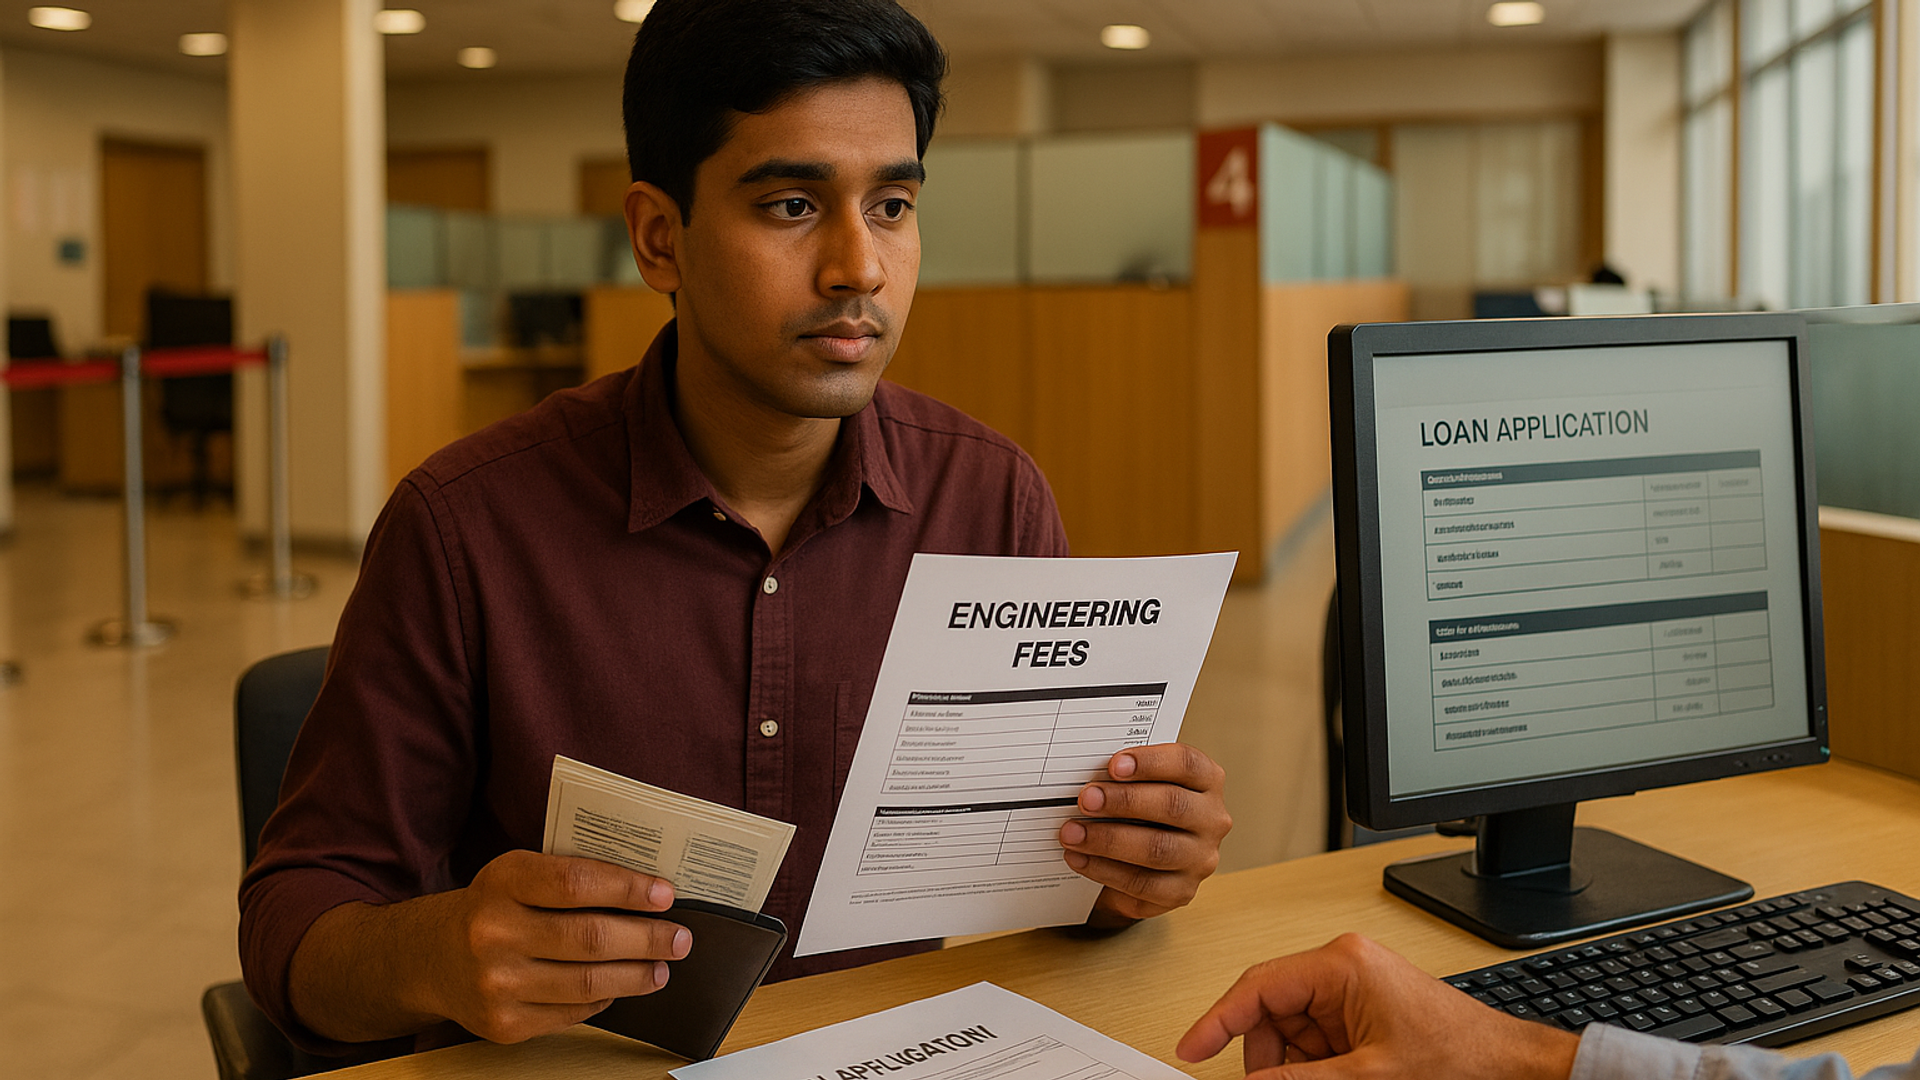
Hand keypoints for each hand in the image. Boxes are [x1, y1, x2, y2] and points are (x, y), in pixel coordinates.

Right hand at [424, 850, 688, 1042]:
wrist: (429, 957)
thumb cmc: (490, 908)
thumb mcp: (517, 875)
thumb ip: (570, 879)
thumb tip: (646, 895)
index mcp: (502, 882)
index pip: (577, 883)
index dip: (628, 888)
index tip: (665, 894)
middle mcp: (494, 933)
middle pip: (591, 938)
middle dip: (647, 939)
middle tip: (680, 938)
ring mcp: (497, 984)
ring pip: (588, 982)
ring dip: (636, 975)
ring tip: (661, 967)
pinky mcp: (503, 1024)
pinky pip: (572, 1012)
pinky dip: (604, 999)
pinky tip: (619, 987)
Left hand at [1059, 743, 1230, 925]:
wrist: (1142, 863)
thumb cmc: (1140, 813)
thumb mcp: (1140, 787)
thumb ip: (1126, 778)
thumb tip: (1090, 778)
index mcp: (1207, 782)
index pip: (1187, 764)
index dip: (1151, 762)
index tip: (1113, 765)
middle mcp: (1212, 820)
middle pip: (1173, 805)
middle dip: (1124, 801)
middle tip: (1086, 799)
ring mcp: (1200, 859)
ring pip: (1157, 849)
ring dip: (1108, 839)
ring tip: (1072, 833)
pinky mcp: (1181, 892)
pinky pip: (1142, 883)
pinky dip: (1104, 870)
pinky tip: (1079, 858)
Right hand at [1176, 933, 1580, 1079]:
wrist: (1512, 1068)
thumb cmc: (1461, 1058)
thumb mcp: (1367, 1077)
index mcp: (1343, 964)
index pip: (1258, 986)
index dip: (1217, 1020)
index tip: (1190, 1048)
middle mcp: (1344, 968)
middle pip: (1271, 1010)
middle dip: (1267, 1056)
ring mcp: (1353, 989)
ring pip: (1291, 1029)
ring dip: (1294, 1065)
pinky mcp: (1364, 1011)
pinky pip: (1316, 1039)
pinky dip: (1314, 1066)